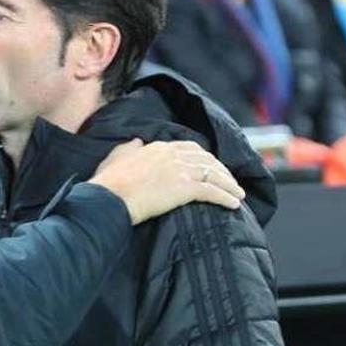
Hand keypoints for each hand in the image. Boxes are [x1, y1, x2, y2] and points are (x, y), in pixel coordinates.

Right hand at [89, 139, 244, 224]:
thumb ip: (128, 148)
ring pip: (213, 174)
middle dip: (221, 170)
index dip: (203, 158)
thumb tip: (137, 141)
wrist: (109, 197)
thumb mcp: (116, 158)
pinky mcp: (185, 188)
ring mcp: (180, 170)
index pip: (189, 148)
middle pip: (206, 159)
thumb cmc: (108, 182)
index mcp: (158, 148)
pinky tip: (234, 204)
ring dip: (229, 184)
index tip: (211, 167)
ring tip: (238, 194)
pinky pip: (212, 191)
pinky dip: (226, 197)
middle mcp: (172, 155)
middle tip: (230, 181)